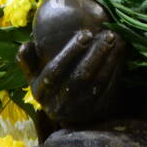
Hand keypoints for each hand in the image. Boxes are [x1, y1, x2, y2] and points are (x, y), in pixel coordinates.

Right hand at [18, 0, 127, 127]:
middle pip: (79, 77)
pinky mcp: (95, 111)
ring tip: (117, 40)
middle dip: (95, 54)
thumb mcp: (35, 75)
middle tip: (108, 34)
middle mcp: (58, 103)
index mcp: (40, 91)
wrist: (67, 112)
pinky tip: (121, 54)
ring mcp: (78, 109)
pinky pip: (108, 90)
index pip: (55, 71)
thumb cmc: (50, 83)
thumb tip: (25, 45)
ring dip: (109, 60)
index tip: (85, 33)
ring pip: (97, 83)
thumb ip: (29, 61)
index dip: (70, 52)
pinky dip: (116, 70)